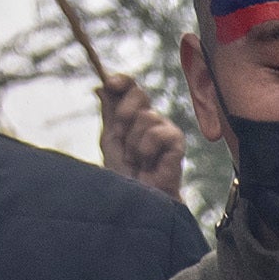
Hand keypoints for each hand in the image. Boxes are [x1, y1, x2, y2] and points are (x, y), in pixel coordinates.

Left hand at [95, 69, 186, 197]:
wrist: (137, 197)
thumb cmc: (123, 173)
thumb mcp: (109, 139)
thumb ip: (108, 113)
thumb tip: (101, 87)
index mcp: (134, 114)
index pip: (130, 87)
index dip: (121, 81)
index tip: (110, 85)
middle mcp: (151, 118)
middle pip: (139, 94)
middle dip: (123, 115)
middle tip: (120, 137)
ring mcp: (165, 129)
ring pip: (146, 116)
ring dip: (133, 142)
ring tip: (135, 160)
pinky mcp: (177, 142)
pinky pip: (158, 133)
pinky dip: (146, 149)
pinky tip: (148, 164)